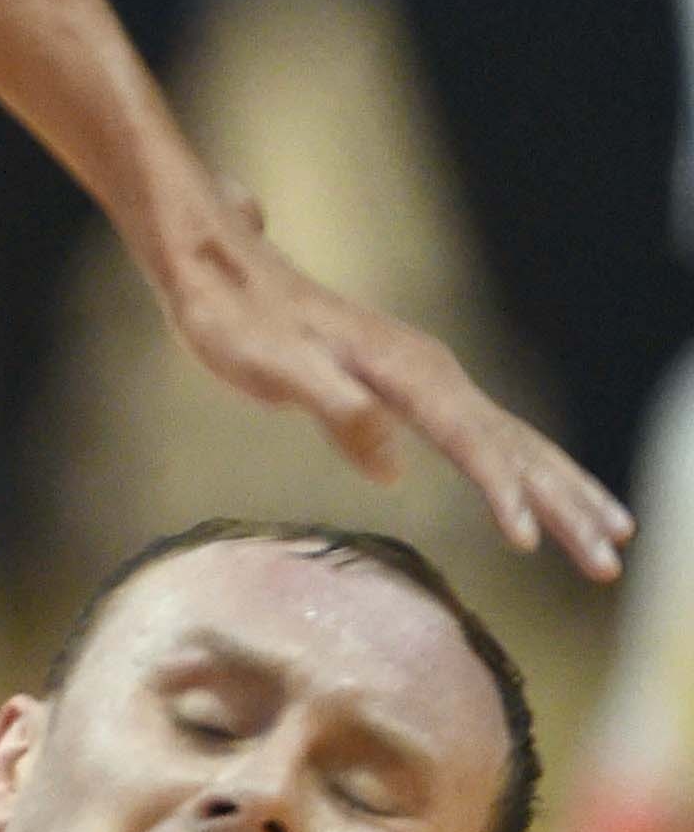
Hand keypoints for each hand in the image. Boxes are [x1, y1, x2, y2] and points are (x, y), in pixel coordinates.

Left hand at [153, 183, 629, 581]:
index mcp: (407, 372)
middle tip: (611, 561)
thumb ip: (337, 410)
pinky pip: (487, 440)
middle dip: (566, 503)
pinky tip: (543, 506)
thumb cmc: (236, 322)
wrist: (221, 270)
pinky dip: (526, 475)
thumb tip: (391, 465)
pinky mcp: (413, 388)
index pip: (473, 442)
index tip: (530, 540)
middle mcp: (431, 371)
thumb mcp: (274, 370)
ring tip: (610, 542)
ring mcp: (428, 378)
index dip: (503, 491)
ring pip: (513, 443)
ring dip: (563, 493)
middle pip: (516, 446)